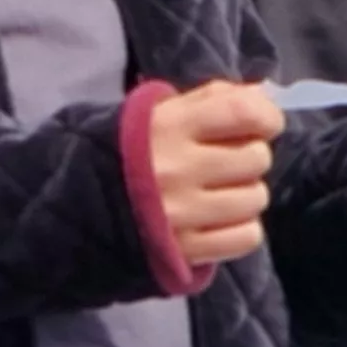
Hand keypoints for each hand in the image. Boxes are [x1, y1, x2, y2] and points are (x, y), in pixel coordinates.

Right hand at [149, 80, 284, 266]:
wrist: (80, 202)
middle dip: (250, 156)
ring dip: (247, 194)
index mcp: (169, 125)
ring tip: (222, 192)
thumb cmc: (132, 149)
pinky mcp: (184, 250)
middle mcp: (176, 168)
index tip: (263, 124)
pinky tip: (220, 220)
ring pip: (255, 198)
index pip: (243, 112)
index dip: (266, 117)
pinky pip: (247, 237)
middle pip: (256, 158)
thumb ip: (214, 98)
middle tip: (230, 162)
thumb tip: (266, 97)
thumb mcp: (162, 111)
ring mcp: (181, 213)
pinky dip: (242, 228)